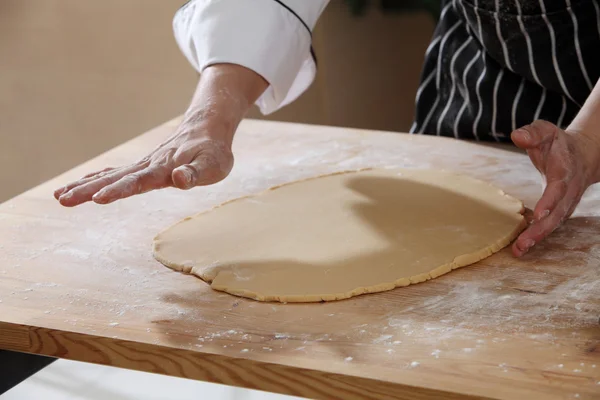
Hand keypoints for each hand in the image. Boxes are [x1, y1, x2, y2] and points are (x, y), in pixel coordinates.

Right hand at [53, 64, 267, 206]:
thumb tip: (179, 178)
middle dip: (87, 190)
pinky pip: (114, 172)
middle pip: (113, 178)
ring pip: (109, 175)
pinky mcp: (143, 166)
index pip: (137, 182)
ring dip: (84, 185)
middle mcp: (148, 166)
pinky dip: (95, 178)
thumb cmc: (213, 151)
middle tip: (62, 200)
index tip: (98, 198)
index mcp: (162, 169)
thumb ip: (196, 173)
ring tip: (59, 196)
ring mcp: (143, 165)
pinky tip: (80, 185)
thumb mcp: (213, 165)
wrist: (207, 129)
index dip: (118, 190)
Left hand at [510, 120, 599, 256]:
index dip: (550, 201)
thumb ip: (532, 133)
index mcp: (565, 170)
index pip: (558, 187)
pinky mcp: (562, 210)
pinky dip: (538, 236)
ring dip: (538, 237)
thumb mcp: (545, 131)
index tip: (539, 214)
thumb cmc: (558, 144)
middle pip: (557, 213)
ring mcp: (567, 202)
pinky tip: (522, 246)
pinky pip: (551, 225)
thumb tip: (516, 136)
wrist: (584, 154)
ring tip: (519, 250)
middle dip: (541, 230)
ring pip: (555, 223)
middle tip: (523, 244)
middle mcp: (568, 190)